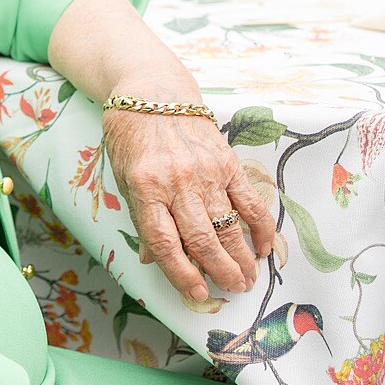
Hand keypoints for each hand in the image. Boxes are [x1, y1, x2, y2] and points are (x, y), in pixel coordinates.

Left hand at [104, 108, 273, 300]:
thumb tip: (153, 259)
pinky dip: (259, 226)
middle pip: (203, 239)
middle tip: (234, 290)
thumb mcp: (122, 177)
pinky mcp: (226, 161)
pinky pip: (249, 200)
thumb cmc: (130, 137)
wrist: (152, 90)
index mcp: (145, 189)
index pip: (166, 244)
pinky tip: (262, 247)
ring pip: (228, 225)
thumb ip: (140, 217)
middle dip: (221, 272)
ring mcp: (205, 172)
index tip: (199, 294)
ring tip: (248, 279)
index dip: (183, 274)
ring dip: (241, 257)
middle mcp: (177, 183)